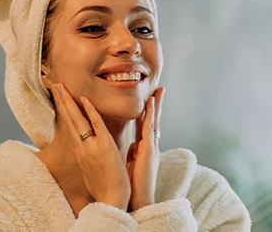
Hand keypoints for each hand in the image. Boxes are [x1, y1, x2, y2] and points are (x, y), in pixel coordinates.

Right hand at [51, 83, 130, 210]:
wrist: (112, 200)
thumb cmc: (101, 187)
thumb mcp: (87, 171)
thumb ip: (80, 156)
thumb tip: (75, 146)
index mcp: (80, 150)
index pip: (69, 125)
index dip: (63, 110)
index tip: (59, 97)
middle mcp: (82, 146)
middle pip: (69, 119)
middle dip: (61, 100)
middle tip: (55, 84)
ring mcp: (91, 145)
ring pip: (78, 119)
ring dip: (69, 101)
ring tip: (61, 86)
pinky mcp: (104, 146)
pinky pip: (96, 124)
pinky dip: (90, 111)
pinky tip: (83, 98)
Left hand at [126, 87, 164, 211]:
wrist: (137, 200)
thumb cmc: (132, 184)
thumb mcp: (132, 164)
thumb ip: (133, 153)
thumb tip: (132, 145)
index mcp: (144, 148)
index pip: (145, 126)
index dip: (147, 112)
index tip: (149, 100)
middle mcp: (150, 145)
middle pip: (153, 120)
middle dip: (156, 105)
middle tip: (159, 90)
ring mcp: (151, 147)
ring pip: (153, 121)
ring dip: (155, 105)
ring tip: (158, 91)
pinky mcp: (149, 150)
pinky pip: (150, 128)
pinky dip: (150, 114)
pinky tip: (151, 103)